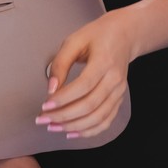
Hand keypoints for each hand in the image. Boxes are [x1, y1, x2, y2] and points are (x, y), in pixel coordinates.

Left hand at [39, 9, 136, 140]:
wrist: (124, 35)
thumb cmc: (98, 36)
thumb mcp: (74, 41)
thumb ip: (60, 64)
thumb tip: (51, 88)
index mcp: (104, 61)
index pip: (83, 85)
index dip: (63, 98)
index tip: (45, 105)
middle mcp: (115, 79)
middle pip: (90, 105)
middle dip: (63, 115)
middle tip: (43, 119)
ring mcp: (119, 91)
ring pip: (98, 117)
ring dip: (74, 126)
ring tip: (53, 126)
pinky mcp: (119, 100)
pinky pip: (106, 121)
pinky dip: (89, 131)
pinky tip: (71, 132)